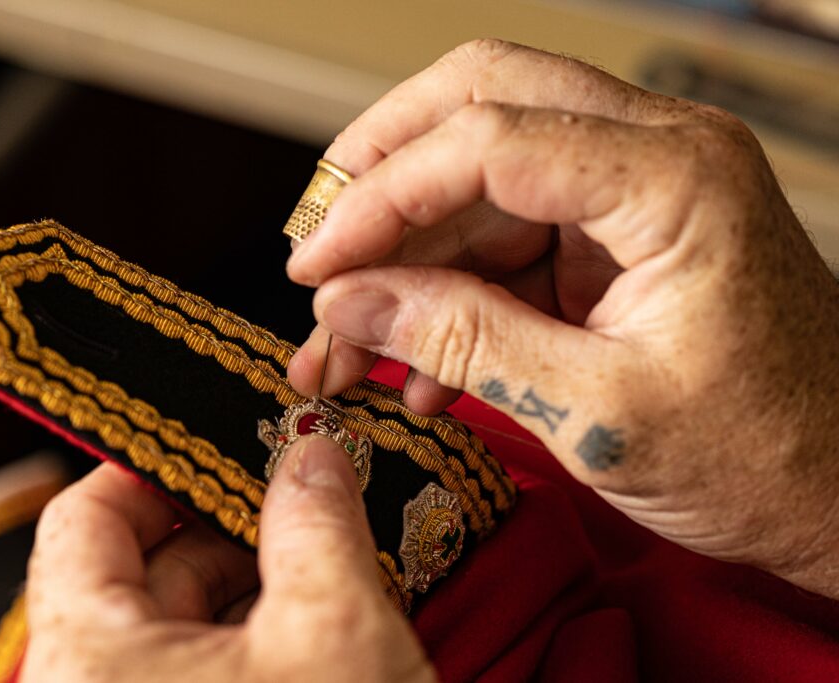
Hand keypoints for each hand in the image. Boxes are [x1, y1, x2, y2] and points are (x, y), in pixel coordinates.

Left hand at [21, 437, 435, 681]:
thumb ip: (316, 521)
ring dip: (248, 587)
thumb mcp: (334, 632)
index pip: (85, 520)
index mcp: (88, 661)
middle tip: (300, 496)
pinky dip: (249, 643)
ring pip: (172, 631)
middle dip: (227, 529)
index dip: (154, 470)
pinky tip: (312, 627)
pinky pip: (194, 679)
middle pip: (136, 572)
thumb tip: (313, 446)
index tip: (222, 447)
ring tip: (321, 560)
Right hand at [286, 40, 838, 596]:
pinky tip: (416, 365)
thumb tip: (352, 301)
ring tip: (347, 340)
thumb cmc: (767, 455)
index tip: (318, 261)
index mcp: (673, 180)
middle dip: (381, 172)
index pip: (487, 136)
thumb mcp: (596, 414)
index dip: (381, 194)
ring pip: (479, 180)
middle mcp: (655, 158)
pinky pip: (505, 238)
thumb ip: (463, 343)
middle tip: (319, 242)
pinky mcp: (614, 238)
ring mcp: (633, 194)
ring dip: (404, 255)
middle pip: (479, 103)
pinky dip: (449, 292)